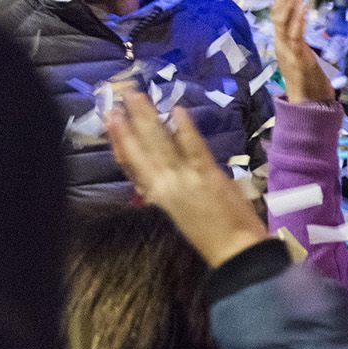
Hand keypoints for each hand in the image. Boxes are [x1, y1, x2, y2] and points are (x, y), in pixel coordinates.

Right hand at [106, 89, 268, 267]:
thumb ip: (167, 191)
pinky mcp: (207, 175)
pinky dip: (184, 127)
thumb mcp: (179, 213)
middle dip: (129, 122)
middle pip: (142, 149)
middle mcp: (164, 186)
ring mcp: (185, 179)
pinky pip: (192, 146)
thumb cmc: (210, 236)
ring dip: (147, 117)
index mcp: (156, 197)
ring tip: (136, 96)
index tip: (112, 121)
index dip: (121, 142)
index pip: (132, 165)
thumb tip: (161, 170)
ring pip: (160, 143)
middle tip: (120, 97)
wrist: (235, 252)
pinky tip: (176, 110)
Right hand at [273, 0, 336, 104]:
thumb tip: (303, 26)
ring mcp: (286, 50)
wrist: (308, 106)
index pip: (279, 12)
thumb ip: (301, 41)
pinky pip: (295, 34)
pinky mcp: (296, 57)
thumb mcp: (304, 56)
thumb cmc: (309, 82)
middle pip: (277, 11)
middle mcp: (280, 43)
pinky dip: (298, 18)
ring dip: (291, 1)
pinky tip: (303, 5)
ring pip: (283, 20)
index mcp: (281, 41)